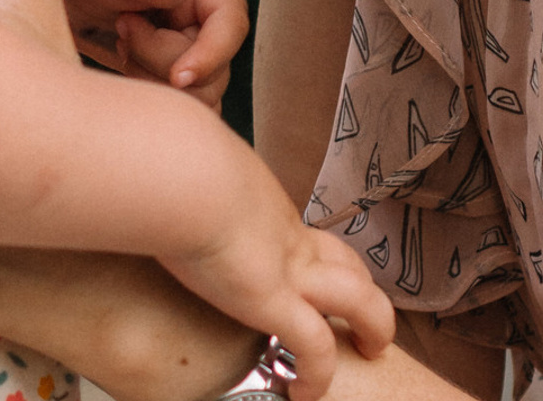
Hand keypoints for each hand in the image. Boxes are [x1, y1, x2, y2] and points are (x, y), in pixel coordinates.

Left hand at [45, 0, 248, 108]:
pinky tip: (120, 60)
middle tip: (123, 28)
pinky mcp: (165, 70)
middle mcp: (204, 14)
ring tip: (121, 40)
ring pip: (196, 94)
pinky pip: (175, 105)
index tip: (177, 77)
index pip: (231, 25)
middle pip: (214, 70)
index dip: (212, 55)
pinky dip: (147, 94)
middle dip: (163, 62)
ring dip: (152, 78)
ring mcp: (187, 44)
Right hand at [158, 160, 396, 400]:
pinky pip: (316, 348)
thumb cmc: (178, 165)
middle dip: (360, 289)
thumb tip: (168, 186)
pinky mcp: (274, 302)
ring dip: (374, 325)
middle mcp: (288, 238)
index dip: (313, 259)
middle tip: (355, 316)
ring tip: (369, 350)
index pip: (303, 235)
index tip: (300, 279)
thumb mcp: (189, 173)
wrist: (184, 175)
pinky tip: (303, 394)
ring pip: (360, 298)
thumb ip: (190, 188)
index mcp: (266, 210)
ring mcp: (289, 269)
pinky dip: (318, 375)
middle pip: (346, 261)